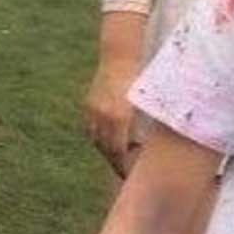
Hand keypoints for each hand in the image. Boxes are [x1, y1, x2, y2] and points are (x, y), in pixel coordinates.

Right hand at [84, 58, 139, 178]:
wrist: (120, 58)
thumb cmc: (140, 80)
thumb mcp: (145, 106)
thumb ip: (142, 129)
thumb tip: (142, 149)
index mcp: (119, 117)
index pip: (118, 152)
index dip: (123, 166)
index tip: (129, 176)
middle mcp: (103, 116)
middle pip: (105, 149)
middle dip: (115, 162)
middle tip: (125, 172)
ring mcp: (93, 110)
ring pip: (96, 139)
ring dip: (106, 150)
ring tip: (118, 157)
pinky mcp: (88, 104)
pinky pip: (91, 128)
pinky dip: (99, 137)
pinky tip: (109, 139)